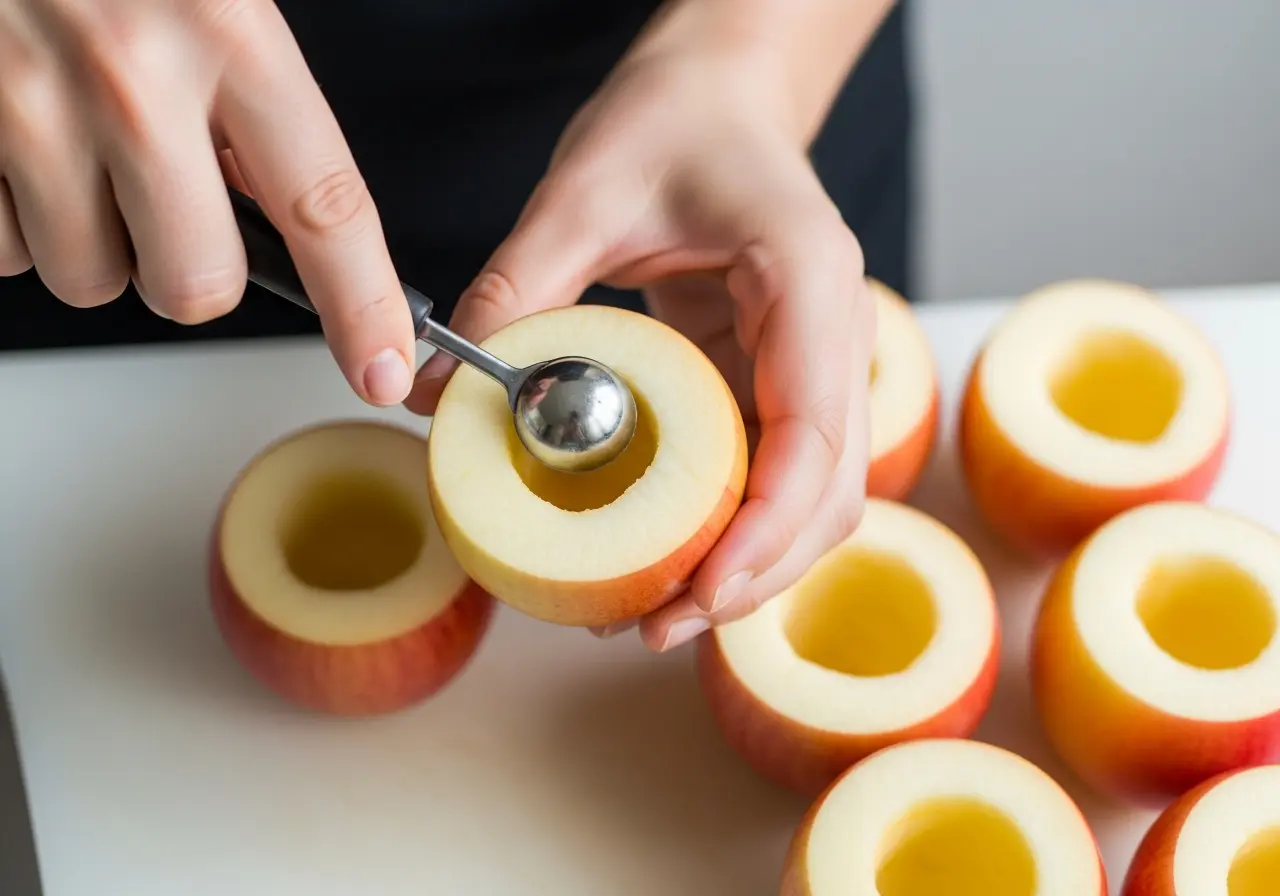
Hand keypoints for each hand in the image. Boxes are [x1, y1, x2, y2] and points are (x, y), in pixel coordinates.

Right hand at [0, 0, 415, 404]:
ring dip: (93, 240)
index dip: (363, 307)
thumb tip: (275, 202)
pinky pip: (1, 250)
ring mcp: (28, 110)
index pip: (325, 208)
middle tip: (167, 202)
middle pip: (194, 286)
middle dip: (186, 266)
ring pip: (89, 277)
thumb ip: (249, 89)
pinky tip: (19, 146)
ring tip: (77, 150)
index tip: (383, 366)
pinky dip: (14, 219)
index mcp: (228, 31)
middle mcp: (130, 81)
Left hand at [405, 50, 875, 651]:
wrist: (720, 99)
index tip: (700, 590)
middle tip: (655, 625)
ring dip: (744, 566)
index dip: (766, 526)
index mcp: (807, 277)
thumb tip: (434, 391)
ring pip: (812, 500)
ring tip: (651, 613)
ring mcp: (816, 364)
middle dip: (752, 573)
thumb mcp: (582, 191)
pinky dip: (726, 530)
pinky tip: (660, 559)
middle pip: (829, 491)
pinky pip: (770, 476)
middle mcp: (834, 332)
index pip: (815, 427)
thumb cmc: (674, 122)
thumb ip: (518, 288)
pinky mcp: (779, 384)